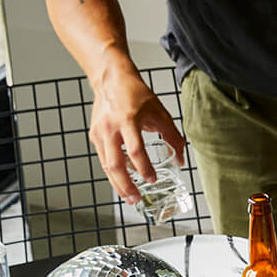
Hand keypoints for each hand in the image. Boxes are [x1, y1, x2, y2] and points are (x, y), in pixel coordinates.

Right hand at [89, 61, 185, 202]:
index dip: (144, 168)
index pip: (136, 150)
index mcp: (128, 119)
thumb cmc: (135, 94)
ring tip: (130, 197)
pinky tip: (125, 180)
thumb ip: (173, 137)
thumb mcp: (160, 113)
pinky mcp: (95, 136)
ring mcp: (100, 132)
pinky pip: (104, 159)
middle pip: (115, 164)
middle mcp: (110, 127)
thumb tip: (181, 160)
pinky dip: (114, 172)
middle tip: (137, 198)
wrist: (111, 77)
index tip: (153, 179)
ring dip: (118, 184)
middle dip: (126, 185)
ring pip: (106, 166)